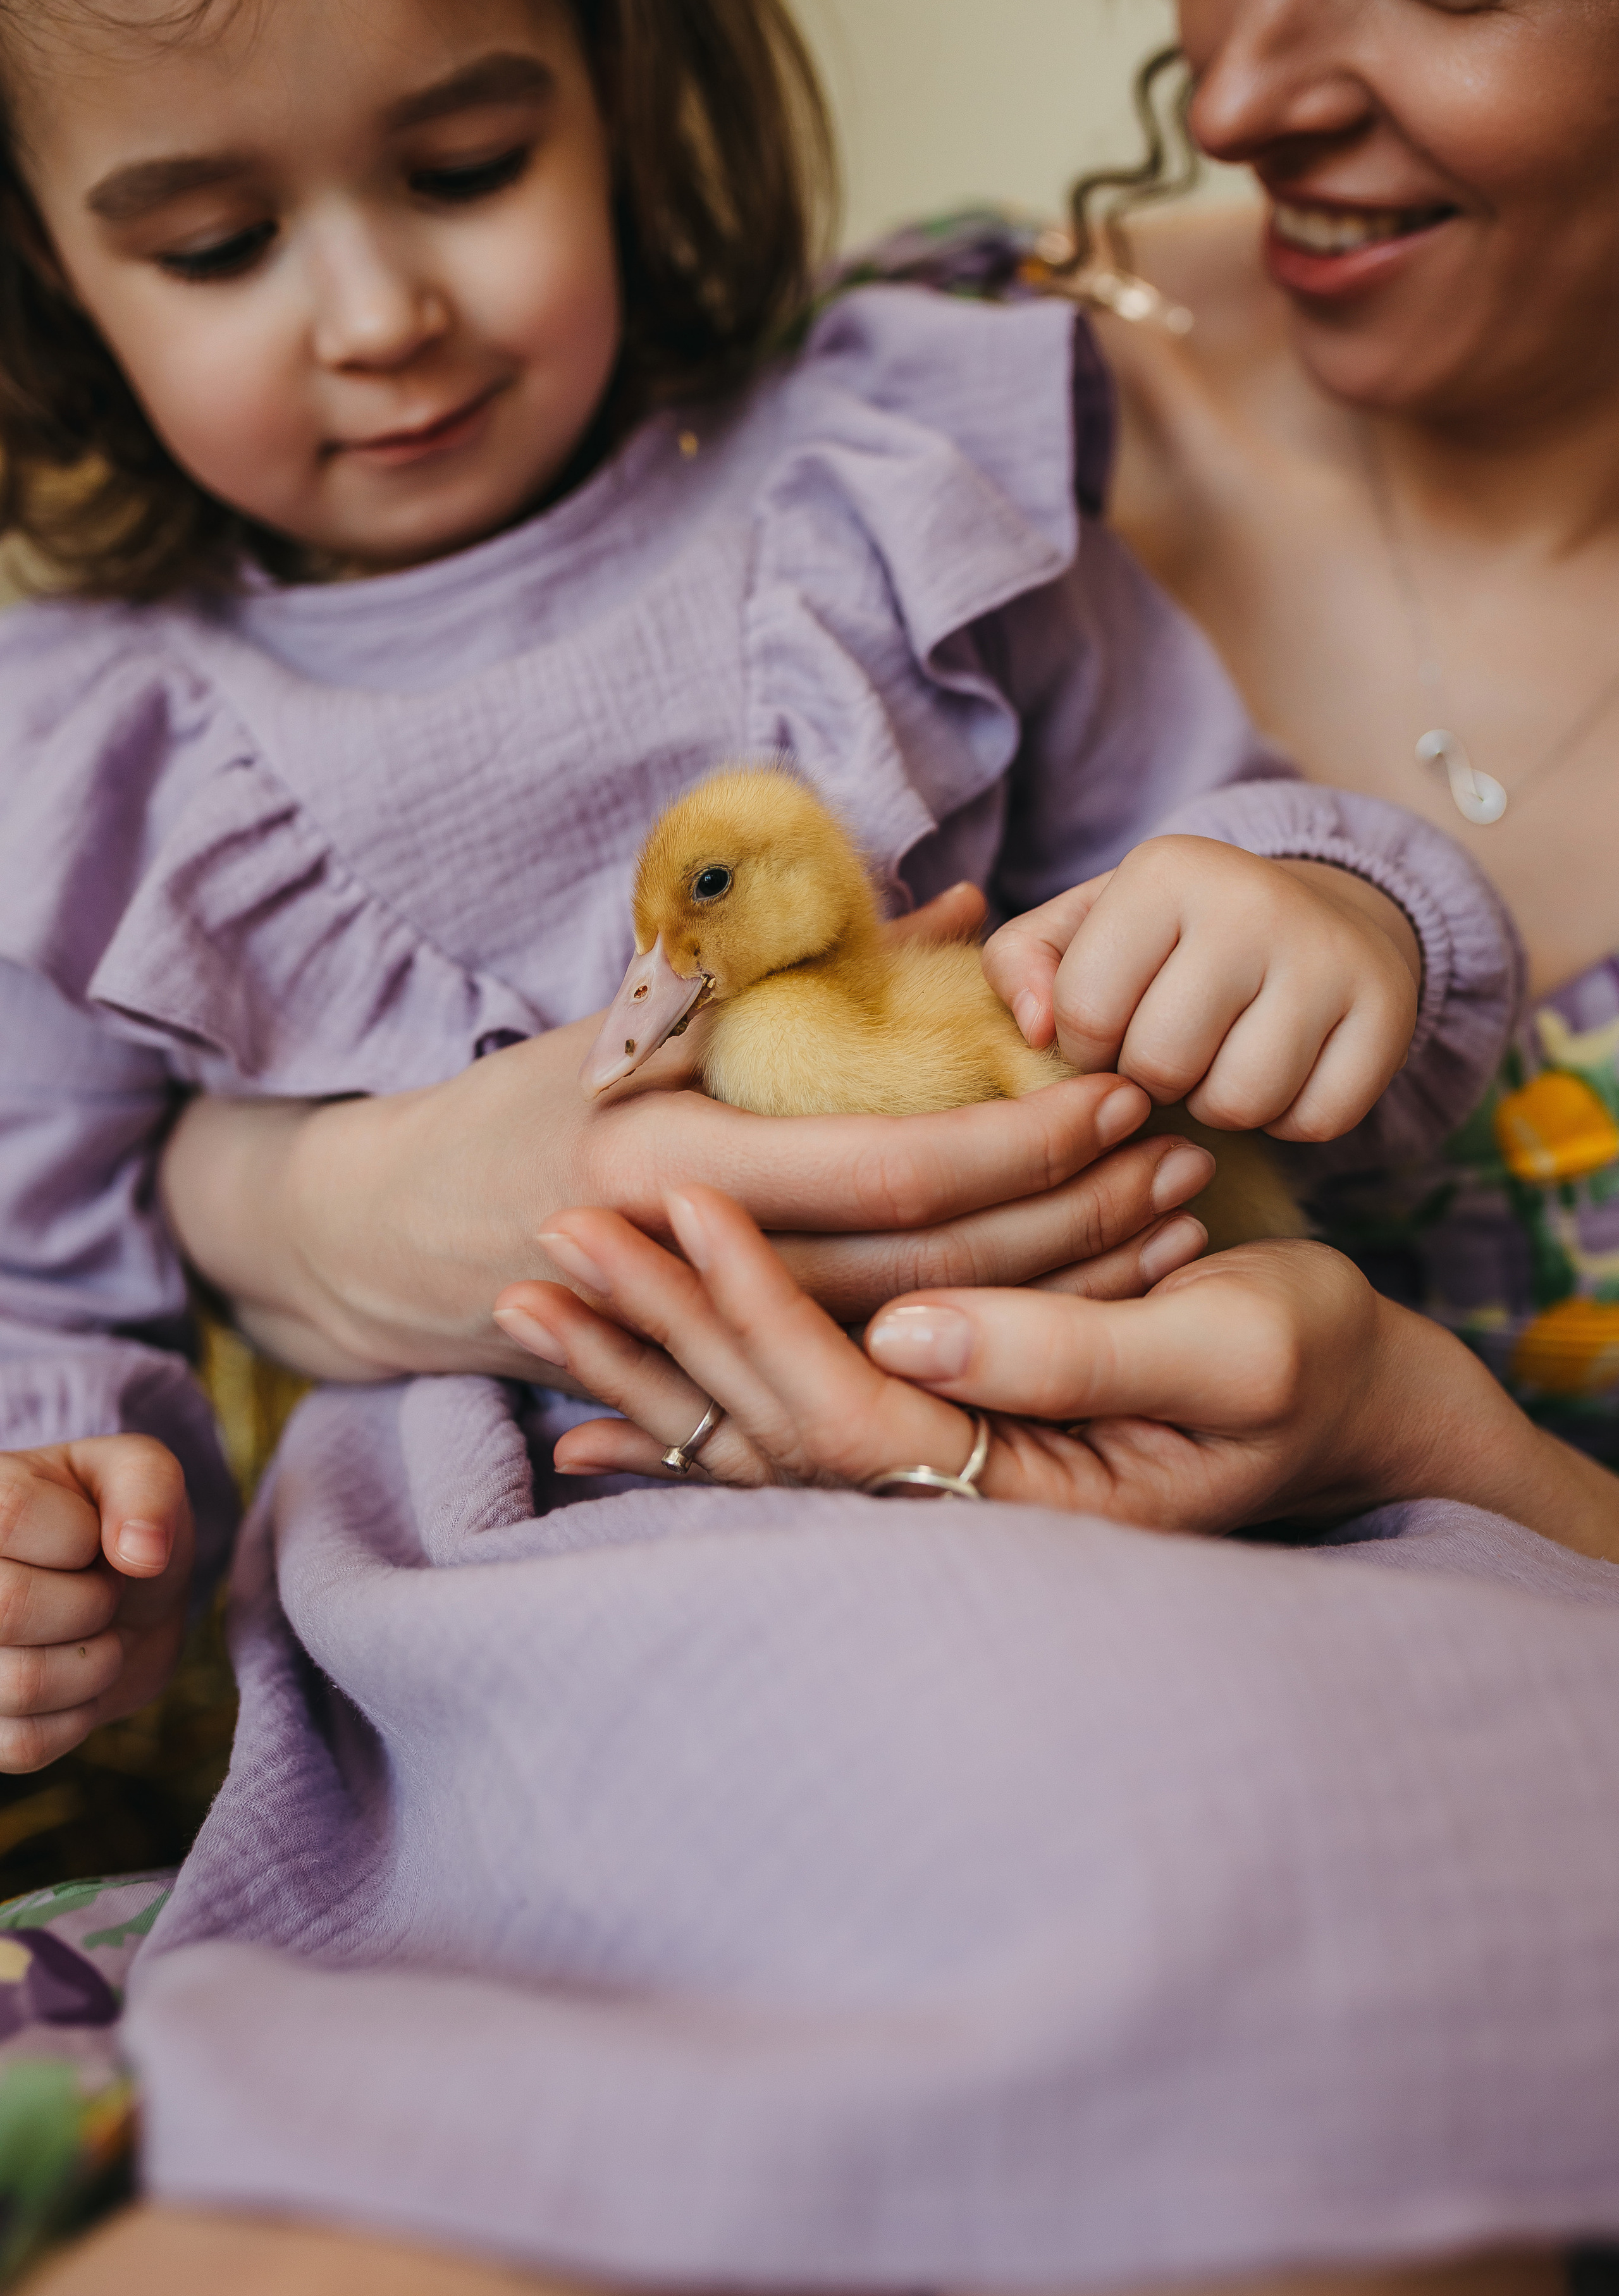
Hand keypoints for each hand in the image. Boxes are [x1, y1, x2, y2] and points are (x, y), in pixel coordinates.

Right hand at [0, 1436, 194, 1771]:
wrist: (115, 1600)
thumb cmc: (115, 1525)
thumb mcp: (139, 1476)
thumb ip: (147, 1487)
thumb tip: (143, 1553)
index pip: (12, 1513)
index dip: (79, 1533)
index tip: (91, 1540)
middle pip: (8, 1606)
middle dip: (91, 1602)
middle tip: (99, 1592)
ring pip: (22, 1683)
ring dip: (94, 1663)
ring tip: (91, 1634)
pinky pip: (26, 1746)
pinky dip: (77, 1717)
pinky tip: (74, 1680)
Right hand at [160, 881, 1218, 1384]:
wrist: (389, 1241)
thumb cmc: (514, 1101)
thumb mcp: (638, 1012)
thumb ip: (803, 968)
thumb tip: (965, 911)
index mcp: (675, 1154)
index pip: (895, 1167)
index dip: (1024, 1138)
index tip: (1123, 1089)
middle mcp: (699, 1263)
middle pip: (934, 1268)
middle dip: (1076, 1221)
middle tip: (1187, 1161)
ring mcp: (713, 1339)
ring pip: (927, 1331)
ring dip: (1059, 1286)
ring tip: (1168, 1230)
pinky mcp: (727, 1384)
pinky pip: (885, 1362)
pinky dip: (991, 1330)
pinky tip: (1078, 1299)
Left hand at [498, 1189, 1618, 1557]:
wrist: (1344, 1409)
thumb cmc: (1309, 1366)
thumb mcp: (1229, 1352)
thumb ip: (1072, 1352)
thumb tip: (913, 1327)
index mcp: (1027, 1490)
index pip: (848, 1405)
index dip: (756, 1307)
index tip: (678, 1200)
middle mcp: (959, 1510)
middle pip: (766, 1430)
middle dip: (653, 1333)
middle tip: (539, 1240)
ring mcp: (938, 1489)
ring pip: (754, 1441)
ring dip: (639, 1370)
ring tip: (528, 1299)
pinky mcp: (931, 1457)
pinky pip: (781, 1448)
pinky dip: (683, 1428)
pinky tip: (590, 1427)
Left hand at [983, 840, 1422, 1142]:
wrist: (1319, 916)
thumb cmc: (1174, 938)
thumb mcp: (1086, 930)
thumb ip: (1022, 968)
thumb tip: (1035, 1032)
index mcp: (1167, 869)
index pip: (1083, 1013)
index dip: (1085, 1046)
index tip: (1112, 1026)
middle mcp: (1255, 900)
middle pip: (1160, 1066)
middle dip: (1152, 1079)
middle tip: (1174, 1047)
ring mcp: (1331, 956)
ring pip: (1239, 1103)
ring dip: (1219, 1105)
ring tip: (1225, 1057)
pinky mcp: (1390, 1013)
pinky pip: (1314, 1123)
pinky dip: (1290, 1119)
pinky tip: (1286, 1071)